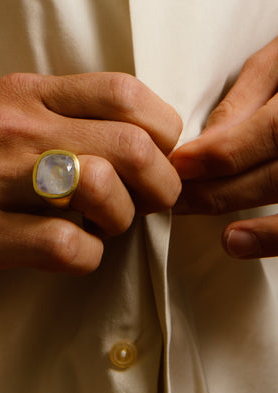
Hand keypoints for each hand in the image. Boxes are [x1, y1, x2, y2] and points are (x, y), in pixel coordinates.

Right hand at [0, 72, 181, 289]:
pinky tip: (66, 254)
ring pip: (105, 189)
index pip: (128, 96)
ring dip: (120, 220)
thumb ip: (57, 119)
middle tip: (145, 204)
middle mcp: (13, 129)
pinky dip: (85, 256)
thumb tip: (124, 150)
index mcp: (24, 96)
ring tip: (98, 228)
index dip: (161, 134)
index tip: (152, 161)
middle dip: (160, 185)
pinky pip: (64, 243)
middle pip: (133, 146)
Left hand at [171, 36, 277, 258]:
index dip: (222, 152)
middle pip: (277, 174)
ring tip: (197, 219)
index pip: (273, 131)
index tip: (178, 165)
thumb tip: (205, 140)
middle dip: (218, 190)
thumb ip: (246, 98)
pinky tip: (237, 243)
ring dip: (243, 216)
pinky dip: (273, 238)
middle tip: (175, 198)